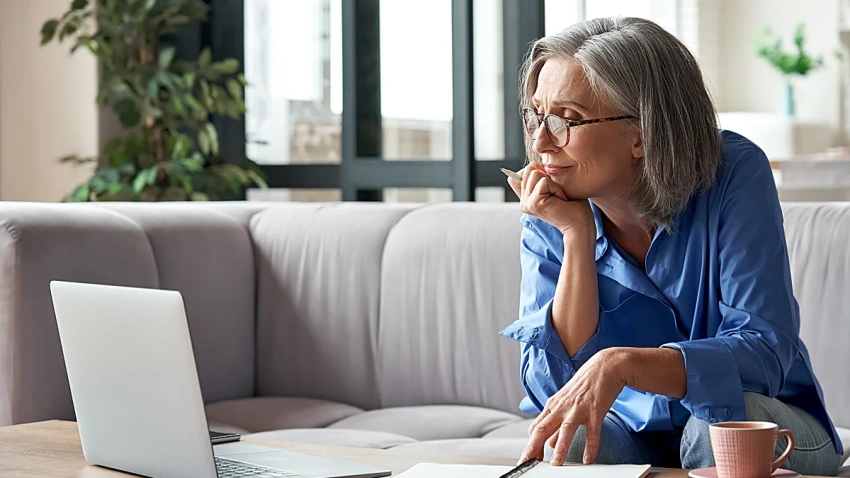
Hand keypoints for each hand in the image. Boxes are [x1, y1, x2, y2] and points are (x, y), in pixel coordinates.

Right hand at [506, 163, 592, 234]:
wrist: (580, 225)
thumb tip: (532, 165)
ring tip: (559, 197)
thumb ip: (540, 178)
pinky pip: (544, 181)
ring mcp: (526, 203)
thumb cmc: (572, 206)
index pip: (521, 173)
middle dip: (548, 177)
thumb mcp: (554, 187)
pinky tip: (560, 200)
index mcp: (526, 198)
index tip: (551, 190)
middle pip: (529, 169)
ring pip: (535, 173)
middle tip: (557, 194)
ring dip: (553, 183)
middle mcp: (523, 202)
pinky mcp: (534, 203)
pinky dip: (556, 188)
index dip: (539, 173)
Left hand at [519, 348, 627, 465]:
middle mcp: (562, 407)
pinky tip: (588, 459)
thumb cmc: (584, 385)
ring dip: (560, 448)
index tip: (526, 459)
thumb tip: (549, 443)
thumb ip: (556, 424)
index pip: (535, 428)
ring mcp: (578, 409)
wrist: (605, 366)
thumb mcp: (566, 403)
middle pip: (543, 429)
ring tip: (556, 464)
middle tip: (527, 463)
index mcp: (553, 406)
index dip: (530, 445)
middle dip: (533, 447)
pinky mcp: (595, 410)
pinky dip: (590, 446)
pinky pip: (592, 431)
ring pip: (565, 430)